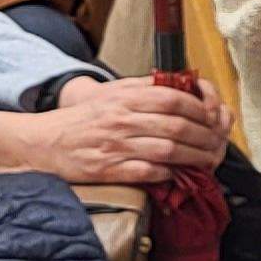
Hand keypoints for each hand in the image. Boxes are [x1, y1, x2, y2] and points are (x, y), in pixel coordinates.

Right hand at [0, 75, 228, 183]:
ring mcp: (116, 146)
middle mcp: (121, 120)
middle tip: (216, 143)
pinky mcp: (110, 170)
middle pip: (176, 125)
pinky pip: (148, 172)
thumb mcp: (110, 94)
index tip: (211, 117)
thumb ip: (142, 88)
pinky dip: (168, 174)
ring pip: (168, 150)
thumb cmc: (82, 121)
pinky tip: (178, 174)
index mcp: (124, 98)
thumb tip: (178, 86)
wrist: (44, 143)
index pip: (172, 98)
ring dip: (194, 157)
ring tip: (207, 161)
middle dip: (204, 136)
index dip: (199, 107)